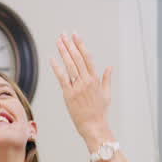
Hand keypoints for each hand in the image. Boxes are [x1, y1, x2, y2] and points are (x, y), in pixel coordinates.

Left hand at [50, 33, 112, 149]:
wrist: (94, 126)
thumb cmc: (100, 112)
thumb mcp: (107, 94)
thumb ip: (106, 79)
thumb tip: (109, 67)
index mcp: (95, 79)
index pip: (87, 57)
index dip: (80, 45)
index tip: (75, 35)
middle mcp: (87, 81)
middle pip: (77, 58)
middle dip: (70, 45)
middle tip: (63, 34)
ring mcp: (78, 87)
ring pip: (70, 65)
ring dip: (63, 52)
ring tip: (58, 41)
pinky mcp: (69, 95)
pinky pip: (62, 78)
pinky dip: (57, 68)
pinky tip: (52, 59)